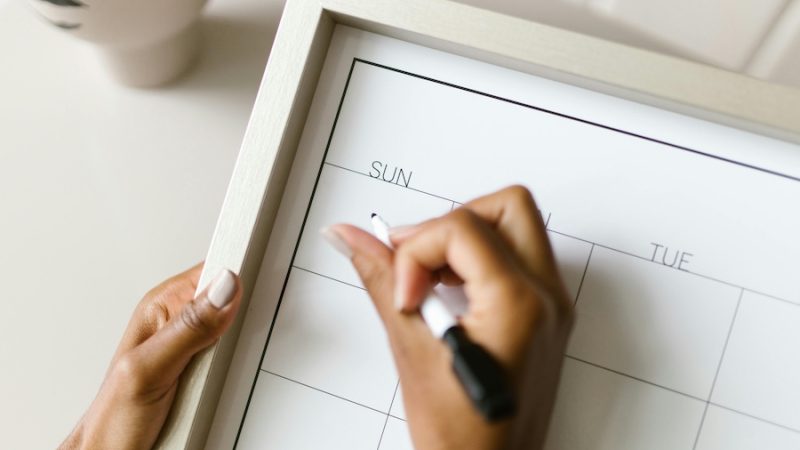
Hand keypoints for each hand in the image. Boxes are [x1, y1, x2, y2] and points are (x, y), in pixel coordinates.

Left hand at [59, 264, 241, 449]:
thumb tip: (225, 286)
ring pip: (240, 330)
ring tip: (229, 366)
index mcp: (162, 306)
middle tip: (236, 341)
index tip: (256, 288)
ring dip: (244, 349)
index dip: (240, 275)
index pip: (213, 270)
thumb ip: (189, 327)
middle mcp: (179, 320)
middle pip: (233, 299)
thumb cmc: (113, 418)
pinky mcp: (205, 368)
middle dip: (246, 317)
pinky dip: (241, 369)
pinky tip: (232, 378)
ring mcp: (194, 345)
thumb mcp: (149, 368)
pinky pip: (237, 359)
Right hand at [326, 186, 572, 449]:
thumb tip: (353, 238)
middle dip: (451, 222)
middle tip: (415, 259)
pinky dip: (478, 260)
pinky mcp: (547, 314)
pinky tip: (448, 295)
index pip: (462, 228)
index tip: (403, 290)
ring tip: (429, 283)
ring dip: (465, 240)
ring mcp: (553, 305)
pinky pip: (518, 257)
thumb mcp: (412, 353)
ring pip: (516, 226)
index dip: (417, 250)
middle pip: (508, 206)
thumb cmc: (463, 438)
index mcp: (520, 306)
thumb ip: (382, 280)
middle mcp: (548, 299)